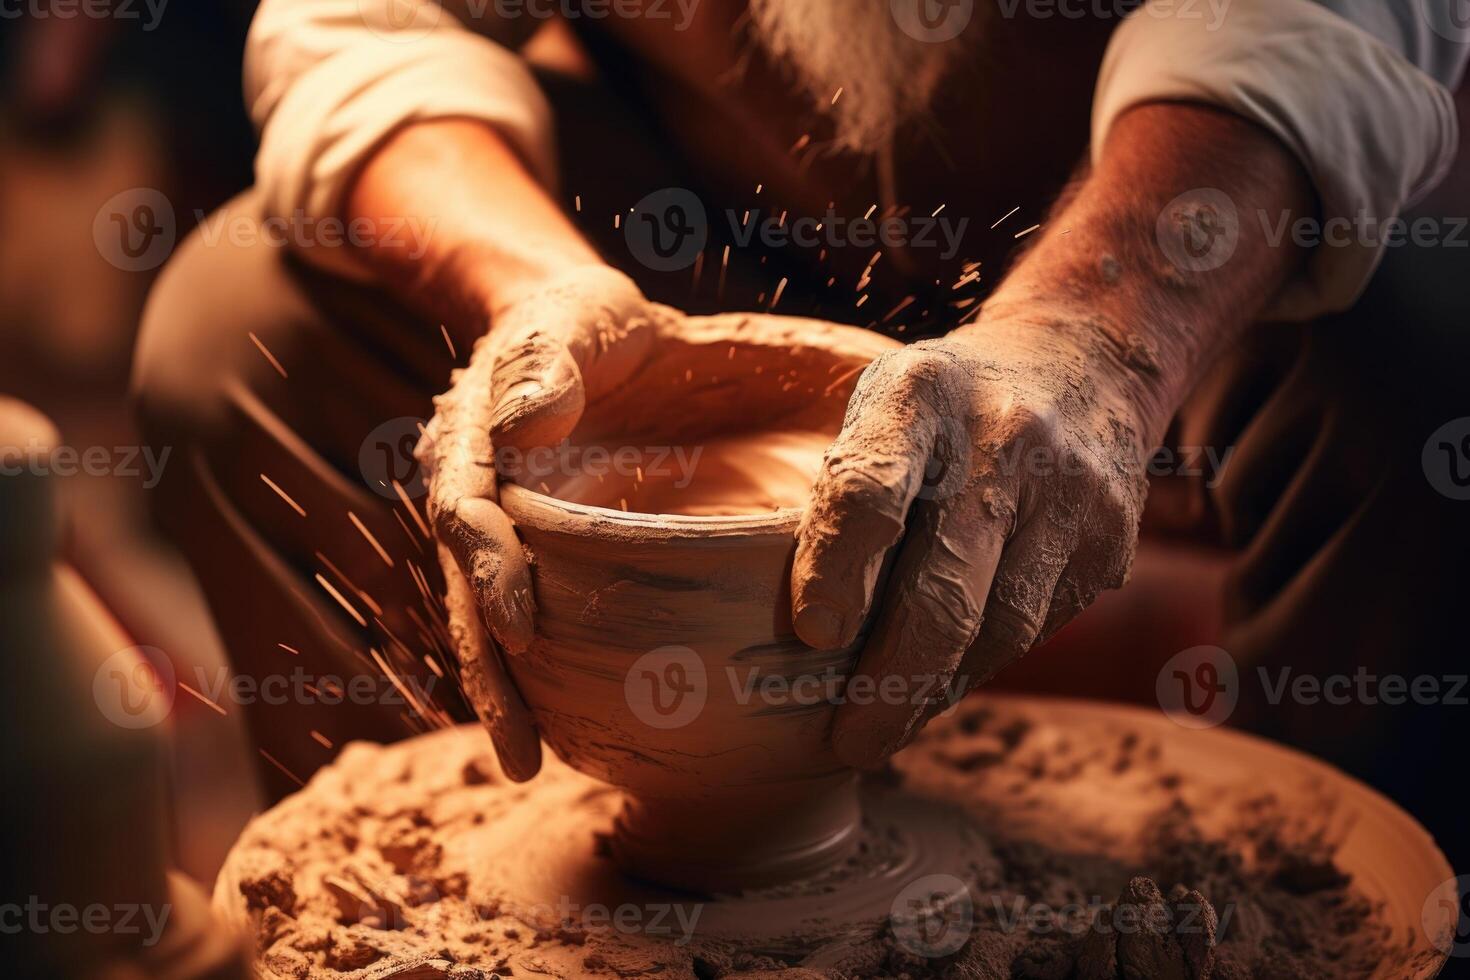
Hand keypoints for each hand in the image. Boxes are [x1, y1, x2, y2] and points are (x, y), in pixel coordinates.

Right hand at [419, 265, 655, 780]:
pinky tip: (565, 725)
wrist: (594, 330)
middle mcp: (473, 493)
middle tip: (520, 750)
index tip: (518, 626)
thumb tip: (519, 424)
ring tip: (531, 761)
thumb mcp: (578, 313)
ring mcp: (501, 528)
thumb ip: (547, 357)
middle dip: (486, 669)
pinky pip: (526, 616)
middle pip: (466, 590)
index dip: (487, 567)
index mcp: (472, 438)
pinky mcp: (535, 553)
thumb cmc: (588, 318)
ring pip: (489, 617)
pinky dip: (537, 672)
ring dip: (505, 690)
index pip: (466, 511)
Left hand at [792, 316, 1154, 766]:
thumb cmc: (946, 406)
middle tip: (850, 740)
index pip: (870, 491)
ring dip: (937, 690)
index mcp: (919, 393)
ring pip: (1000, 626)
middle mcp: (1003, 439)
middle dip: (890, 680)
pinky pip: (1037, 629)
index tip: (812, 634)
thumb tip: (805, 635)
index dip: (836, 567)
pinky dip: (982, 665)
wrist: (1085, 362)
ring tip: (888, 728)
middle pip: (944, 586)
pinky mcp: (1110, 541)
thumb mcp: (883, 407)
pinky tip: (946, 680)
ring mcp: (1069, 494)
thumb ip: (847, 495)